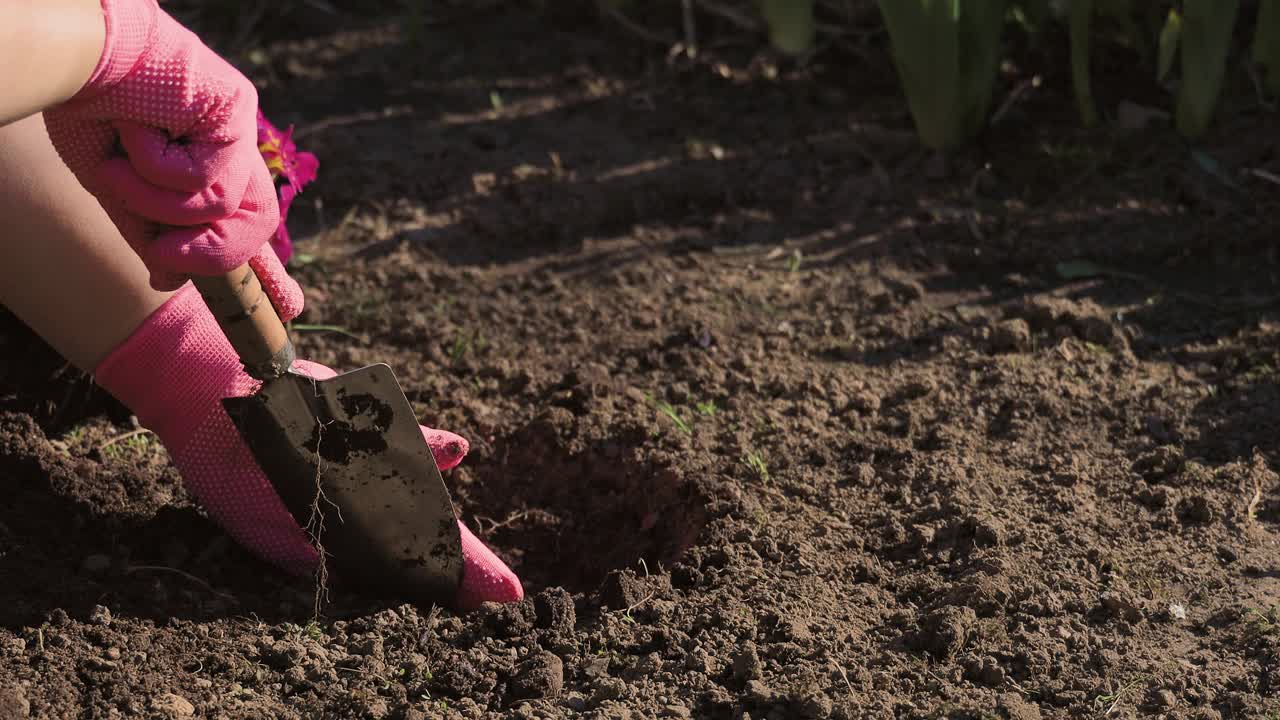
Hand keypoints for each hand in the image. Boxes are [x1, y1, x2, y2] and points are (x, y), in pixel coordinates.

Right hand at [43, 0, 286, 305]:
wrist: (76, 60)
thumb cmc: (91, 113)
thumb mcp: (121, 190)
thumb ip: (152, 233)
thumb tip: (169, 281)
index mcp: (212, 166)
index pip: (251, 223)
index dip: (267, 268)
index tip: (292, 307)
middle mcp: (234, 149)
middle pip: (256, 227)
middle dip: (207, 254)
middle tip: (162, 254)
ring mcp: (239, 131)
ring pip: (225, 210)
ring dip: (159, 205)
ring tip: (122, 167)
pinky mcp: (237, 112)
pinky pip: (209, 181)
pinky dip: (158, 172)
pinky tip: (137, 133)